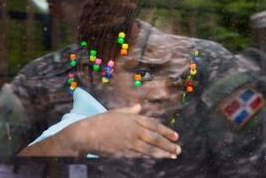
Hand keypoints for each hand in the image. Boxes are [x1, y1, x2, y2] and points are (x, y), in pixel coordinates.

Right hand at [63, 104, 180, 158]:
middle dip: (168, 144)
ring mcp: (129, 142)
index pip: (154, 125)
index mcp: (133, 119)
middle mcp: (134, 130)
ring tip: (173, 155)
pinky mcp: (124, 152)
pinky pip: (140, 155)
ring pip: (150, 148)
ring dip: (163, 153)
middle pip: (155, 138)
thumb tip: (139, 106)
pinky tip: (158, 158)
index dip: (166, 131)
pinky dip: (151, 157)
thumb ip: (130, 110)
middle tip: (178, 148)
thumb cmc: (100, 121)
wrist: (87, 134)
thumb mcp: (116, 112)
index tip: (176, 135)